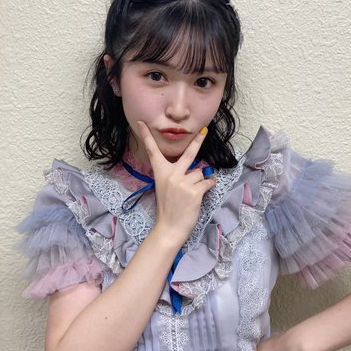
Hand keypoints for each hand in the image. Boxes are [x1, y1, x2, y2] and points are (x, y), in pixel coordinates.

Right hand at [136, 121, 215, 245]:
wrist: (169, 228)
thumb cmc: (168, 208)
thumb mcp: (164, 187)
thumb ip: (175, 175)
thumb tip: (197, 168)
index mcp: (161, 172)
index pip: (153, 151)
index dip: (147, 136)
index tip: (142, 123)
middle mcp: (171, 174)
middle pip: (189, 153)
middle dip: (198, 140)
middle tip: (204, 130)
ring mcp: (183, 182)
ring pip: (200, 173)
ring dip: (200, 181)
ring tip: (192, 193)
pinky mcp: (195, 191)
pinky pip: (208, 182)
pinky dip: (209, 186)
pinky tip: (201, 194)